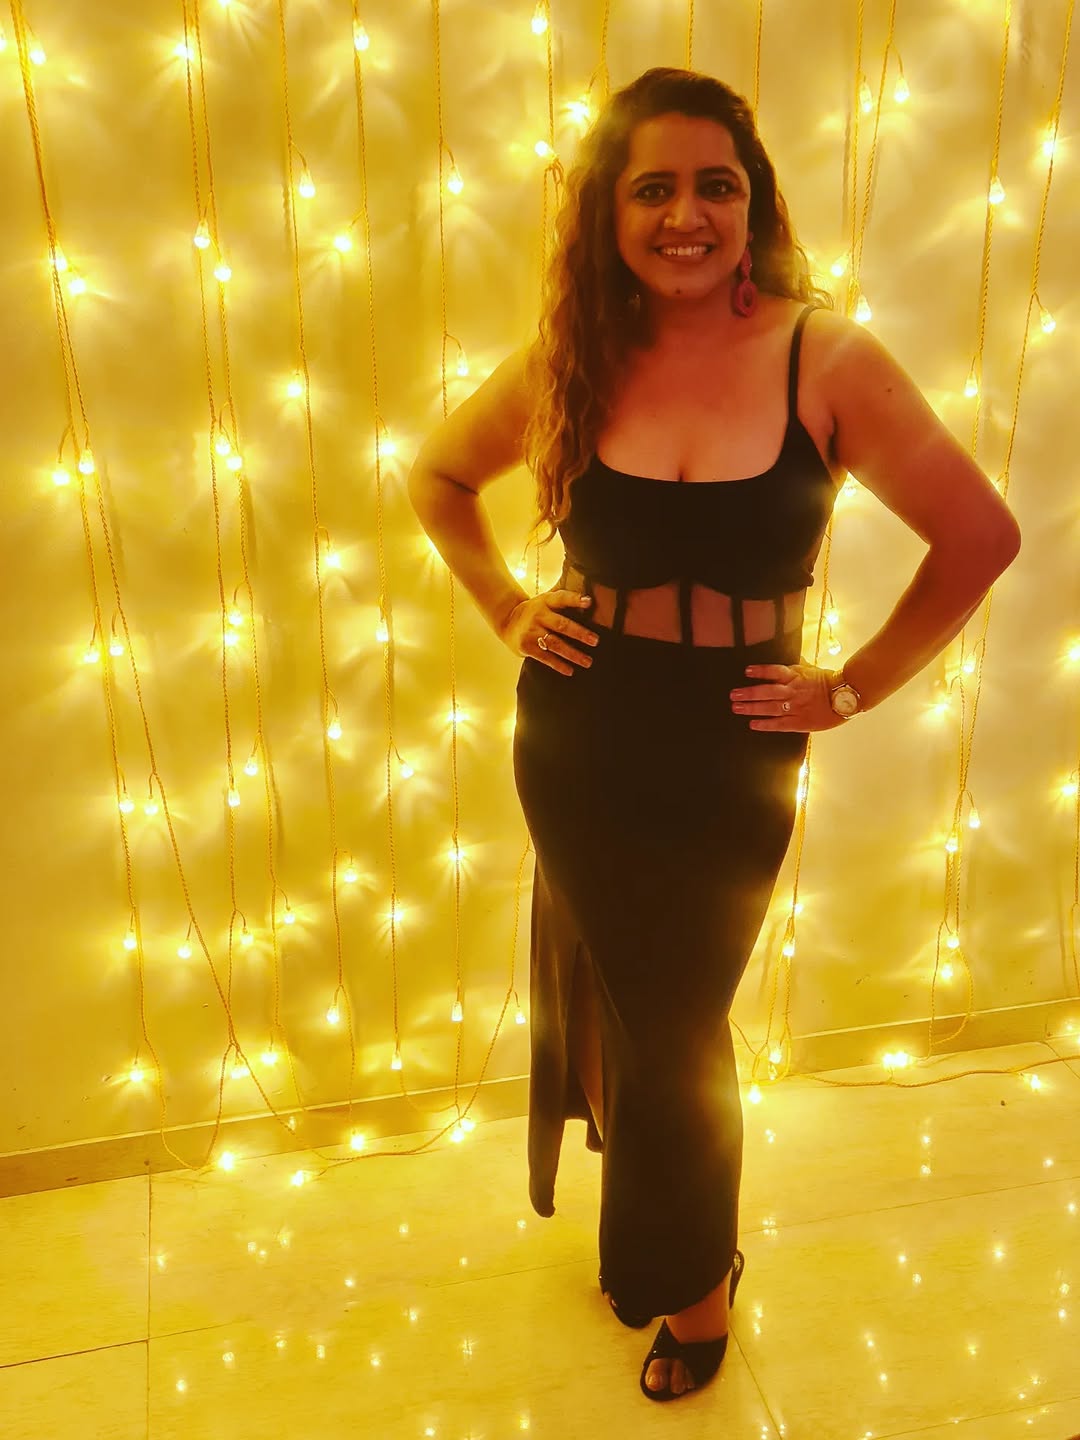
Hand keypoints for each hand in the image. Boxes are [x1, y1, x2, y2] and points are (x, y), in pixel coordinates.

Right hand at [499, 589, 598, 675]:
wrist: (507, 622)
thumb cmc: (535, 612)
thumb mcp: (546, 601)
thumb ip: (563, 601)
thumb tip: (591, 600)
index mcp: (545, 601)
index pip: (561, 598)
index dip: (575, 599)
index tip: (589, 602)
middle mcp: (538, 615)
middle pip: (561, 624)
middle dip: (579, 633)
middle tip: (595, 641)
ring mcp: (531, 632)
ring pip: (555, 644)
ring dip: (573, 654)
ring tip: (587, 661)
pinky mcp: (526, 646)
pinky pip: (545, 657)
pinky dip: (558, 665)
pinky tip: (570, 670)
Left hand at [729, 662, 848, 732]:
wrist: (846, 696)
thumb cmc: (828, 681)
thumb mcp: (811, 669)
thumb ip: (796, 666)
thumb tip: (786, 659)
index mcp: (796, 676)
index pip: (775, 671)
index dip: (761, 671)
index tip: (747, 671)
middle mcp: (794, 691)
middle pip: (767, 691)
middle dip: (749, 693)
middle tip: (733, 695)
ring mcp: (796, 707)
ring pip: (770, 707)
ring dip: (752, 708)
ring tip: (736, 707)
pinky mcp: (800, 721)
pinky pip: (780, 723)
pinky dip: (765, 724)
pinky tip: (753, 724)